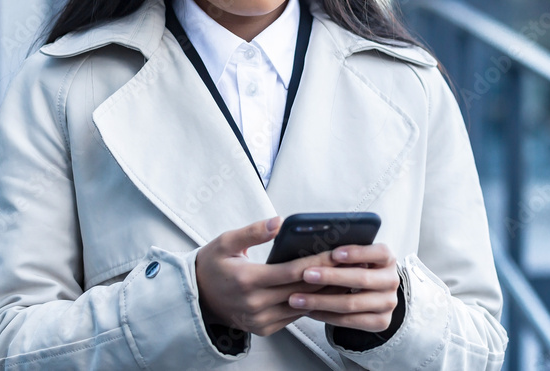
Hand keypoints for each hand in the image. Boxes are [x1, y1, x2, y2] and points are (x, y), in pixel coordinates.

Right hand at [194, 215, 341, 336]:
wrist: (197, 298)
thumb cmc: (212, 265)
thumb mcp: (226, 241)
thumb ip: (253, 231)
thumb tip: (278, 221)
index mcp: (247, 280)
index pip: (292, 272)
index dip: (318, 262)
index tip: (338, 252)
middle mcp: (255, 304)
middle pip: (302, 290)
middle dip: (329, 277)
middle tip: (352, 264)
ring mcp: (260, 320)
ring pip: (302, 307)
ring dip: (325, 293)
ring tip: (347, 277)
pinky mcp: (265, 329)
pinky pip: (294, 316)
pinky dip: (311, 304)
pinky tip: (327, 292)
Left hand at [287, 243, 399, 332]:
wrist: (374, 293)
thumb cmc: (357, 267)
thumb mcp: (357, 255)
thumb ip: (342, 251)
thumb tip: (313, 242)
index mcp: (388, 258)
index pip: (378, 252)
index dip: (357, 253)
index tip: (334, 254)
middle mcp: (392, 281)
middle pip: (361, 279)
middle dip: (331, 276)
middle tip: (306, 275)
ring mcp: (388, 303)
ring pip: (352, 303)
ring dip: (321, 301)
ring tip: (297, 298)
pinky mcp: (381, 322)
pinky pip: (350, 321)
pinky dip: (326, 316)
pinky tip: (309, 311)